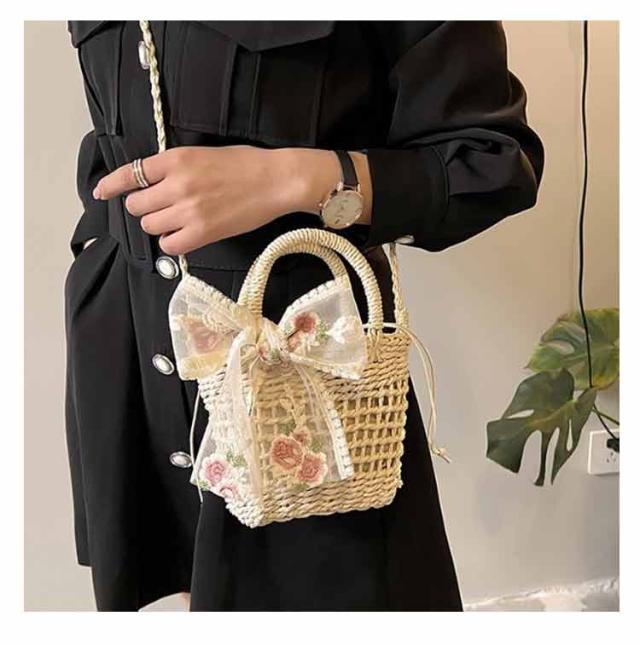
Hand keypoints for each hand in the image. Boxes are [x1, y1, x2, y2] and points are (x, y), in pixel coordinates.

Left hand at [92, 145, 370, 255]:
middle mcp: (176, 184)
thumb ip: (176, 167)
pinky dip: (172, 242)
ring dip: (158, 225)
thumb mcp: (204, 154)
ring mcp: (188, 210)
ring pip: (150, 226)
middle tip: (160, 209)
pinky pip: (169, 245)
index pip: (130, 173)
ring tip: (176, 222)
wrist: (276, 181)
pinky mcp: (203, 232)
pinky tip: (183, 236)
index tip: (101, 192)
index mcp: (176, 159)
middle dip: (144, 208)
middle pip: (137, 206)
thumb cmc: (246, 164)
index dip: (111, 185)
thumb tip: (155, 184)